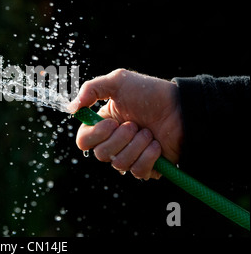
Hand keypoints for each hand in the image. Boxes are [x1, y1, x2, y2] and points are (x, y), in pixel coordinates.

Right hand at [68, 69, 183, 179]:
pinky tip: (156, 145)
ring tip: (148, 132)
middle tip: (135, 124)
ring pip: (119, 163)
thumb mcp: (118, 81)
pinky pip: (138, 172)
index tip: (111, 122)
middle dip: (120, 139)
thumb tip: (71, 109)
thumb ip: (91, 89)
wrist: (181, 107)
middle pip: (100, 154)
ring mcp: (130, 156)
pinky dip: (148, 157)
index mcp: (103, 125)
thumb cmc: (149, 93)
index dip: (95, 135)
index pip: (83, 141)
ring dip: (137, 145)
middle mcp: (113, 142)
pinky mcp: (147, 167)